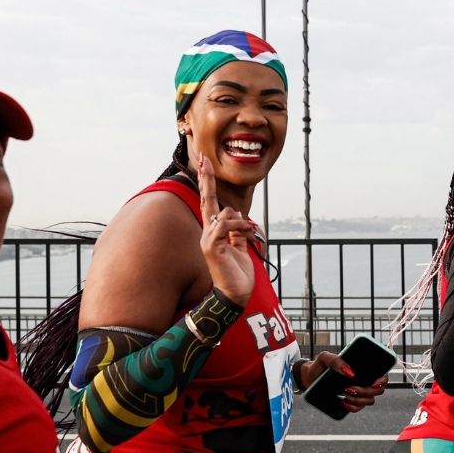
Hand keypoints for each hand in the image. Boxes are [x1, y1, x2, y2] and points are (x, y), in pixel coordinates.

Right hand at [197, 154, 254, 305]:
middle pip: (207, 200)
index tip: (205, 164)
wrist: (235, 294)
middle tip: (204, 157)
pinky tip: (246, 235)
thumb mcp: (240, 247)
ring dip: (243, 224)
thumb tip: (236, 215)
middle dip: (207, 178)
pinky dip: (239, 228)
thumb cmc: (237, 274)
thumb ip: (237, 232)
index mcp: (214, 232)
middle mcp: (207, 233)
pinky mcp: (211, 247)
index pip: (210, 203)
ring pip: (225, 214)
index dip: (208, 183)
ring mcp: (207, 239)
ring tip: (249, 236)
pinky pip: (225, 226)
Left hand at [300, 352, 387, 413]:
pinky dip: (352, 407)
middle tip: (348, 388)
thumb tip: (349, 372)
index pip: (382, 374)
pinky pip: (359, 408)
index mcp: (363, 368)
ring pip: (370, 401)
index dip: (382, 380)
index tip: (374, 382)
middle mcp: (364, 380)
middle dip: (365, 391)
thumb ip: (335, 360)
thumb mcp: (324, 358)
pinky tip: (342, 401)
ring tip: (343, 394)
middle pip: (378, 390)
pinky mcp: (352, 402)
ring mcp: (359, 392)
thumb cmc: (320, 365)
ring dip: (358, 400)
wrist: (309, 378)